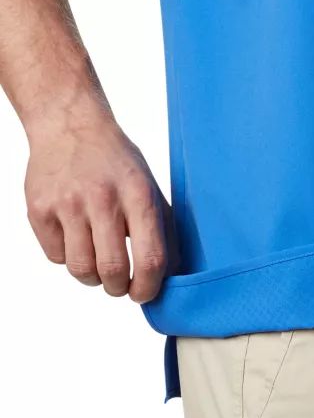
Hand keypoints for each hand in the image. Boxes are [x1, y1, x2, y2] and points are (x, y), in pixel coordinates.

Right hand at [24, 109, 172, 302]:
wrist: (69, 123)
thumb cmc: (117, 164)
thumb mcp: (151, 190)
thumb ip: (164, 234)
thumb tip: (171, 279)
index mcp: (139, 195)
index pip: (151, 258)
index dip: (149, 288)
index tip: (144, 294)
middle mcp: (102, 199)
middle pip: (112, 270)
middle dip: (119, 288)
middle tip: (121, 284)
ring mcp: (67, 203)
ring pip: (81, 270)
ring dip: (93, 278)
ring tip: (98, 263)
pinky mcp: (39, 208)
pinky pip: (56, 256)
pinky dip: (68, 257)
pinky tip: (76, 239)